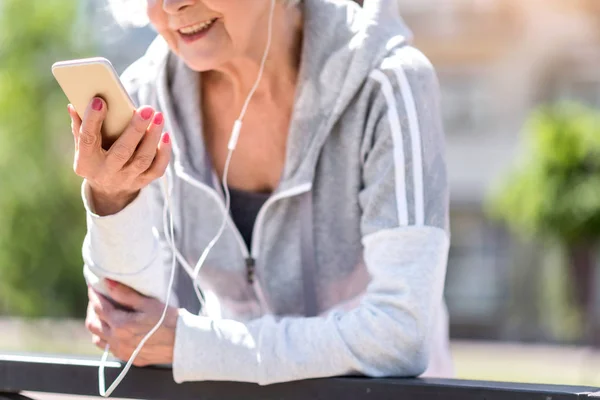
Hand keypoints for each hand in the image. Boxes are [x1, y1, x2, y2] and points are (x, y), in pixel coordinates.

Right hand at [69, 98, 170, 215]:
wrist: (108, 191)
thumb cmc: (95, 159)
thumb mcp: (82, 147)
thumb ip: (80, 127)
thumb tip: (74, 104)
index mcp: (86, 161)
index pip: (87, 139)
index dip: (92, 120)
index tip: (100, 101)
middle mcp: (107, 172)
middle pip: (122, 151)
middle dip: (135, 129)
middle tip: (147, 109)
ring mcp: (126, 179)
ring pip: (142, 159)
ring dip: (153, 137)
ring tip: (158, 117)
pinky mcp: (143, 181)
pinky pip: (157, 168)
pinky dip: (164, 153)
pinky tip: (166, 136)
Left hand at [85, 279, 177, 366]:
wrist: (184, 343)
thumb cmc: (170, 321)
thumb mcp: (148, 303)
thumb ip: (125, 294)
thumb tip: (108, 283)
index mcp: (121, 325)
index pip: (99, 308)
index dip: (94, 295)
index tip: (93, 287)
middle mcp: (117, 340)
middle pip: (93, 324)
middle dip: (92, 310)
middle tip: (98, 300)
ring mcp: (122, 351)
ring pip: (98, 340)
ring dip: (98, 326)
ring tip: (105, 316)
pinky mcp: (129, 358)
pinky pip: (109, 349)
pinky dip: (106, 338)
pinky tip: (115, 331)